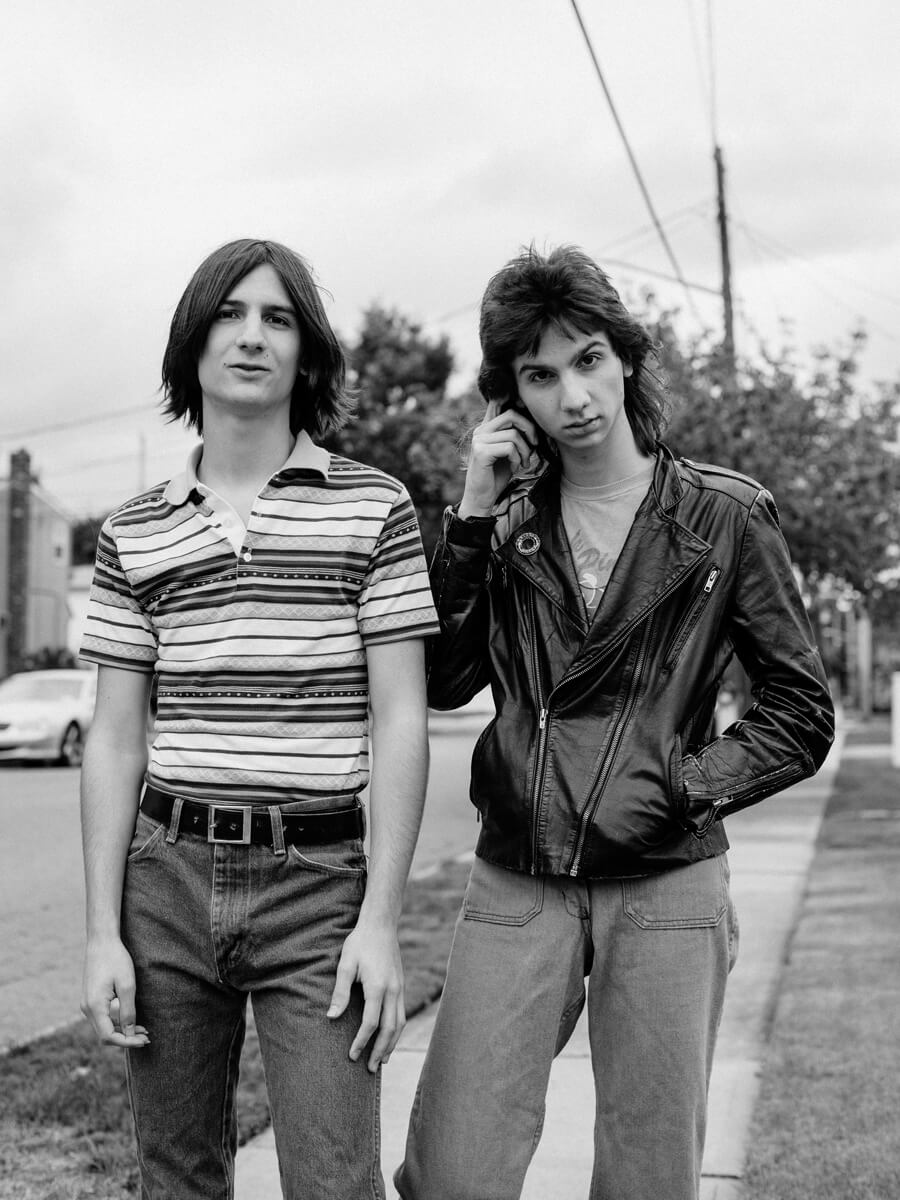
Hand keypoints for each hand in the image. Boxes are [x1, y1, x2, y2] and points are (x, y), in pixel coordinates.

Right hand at [82, 937, 149, 1048]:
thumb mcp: (127, 985)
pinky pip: (102, 1018)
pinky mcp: (90, 999)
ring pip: (103, 1027)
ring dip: (122, 1031)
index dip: (127, 1042)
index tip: (144, 1040)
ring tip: (143, 1030)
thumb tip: (130, 1034)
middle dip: (126, 1039)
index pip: (108, 1036)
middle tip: (147, 1037)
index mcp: (94, 1007)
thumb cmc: (116, 960)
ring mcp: (87, 1004)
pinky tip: (131, 1019)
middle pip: (105, 1035)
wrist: (101, 941)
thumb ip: (128, 1011)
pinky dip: (116, 1022)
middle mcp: (86, 1009)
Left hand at [327, 918, 404, 1071]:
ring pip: (400, 1023)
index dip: (362, 1042)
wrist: (380, 925)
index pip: (371, 1023)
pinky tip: (389, 1037)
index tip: (352, 1056)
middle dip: (380, 1050)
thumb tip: (331, 1018)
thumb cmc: (359, 943)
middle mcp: (393, 990)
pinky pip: (402, 1014)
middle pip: (390, 1029)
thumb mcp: (345, 965)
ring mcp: (399, 988)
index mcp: (377, 987)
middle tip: (369, 1069)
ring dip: (391, 1044)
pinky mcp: (401, 985)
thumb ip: (340, 992)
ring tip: (382, 1060)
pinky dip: (396, 1030)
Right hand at [458, 400, 540, 517]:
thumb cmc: (497, 475)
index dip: (515, 401)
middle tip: (535, 445)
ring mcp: (479, 440)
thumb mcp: (509, 452)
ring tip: (524, 463)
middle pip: (512, 415)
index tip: (527, 410)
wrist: (482, 498)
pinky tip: (515, 468)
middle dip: (530, 429)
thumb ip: (515, 436)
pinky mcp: (481, 452)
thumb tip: (534, 423)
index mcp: (487, 428)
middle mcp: (481, 430)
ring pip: (513, 434)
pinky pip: (509, 447)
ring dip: (525, 451)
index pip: (500, 404)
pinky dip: (517, 459)